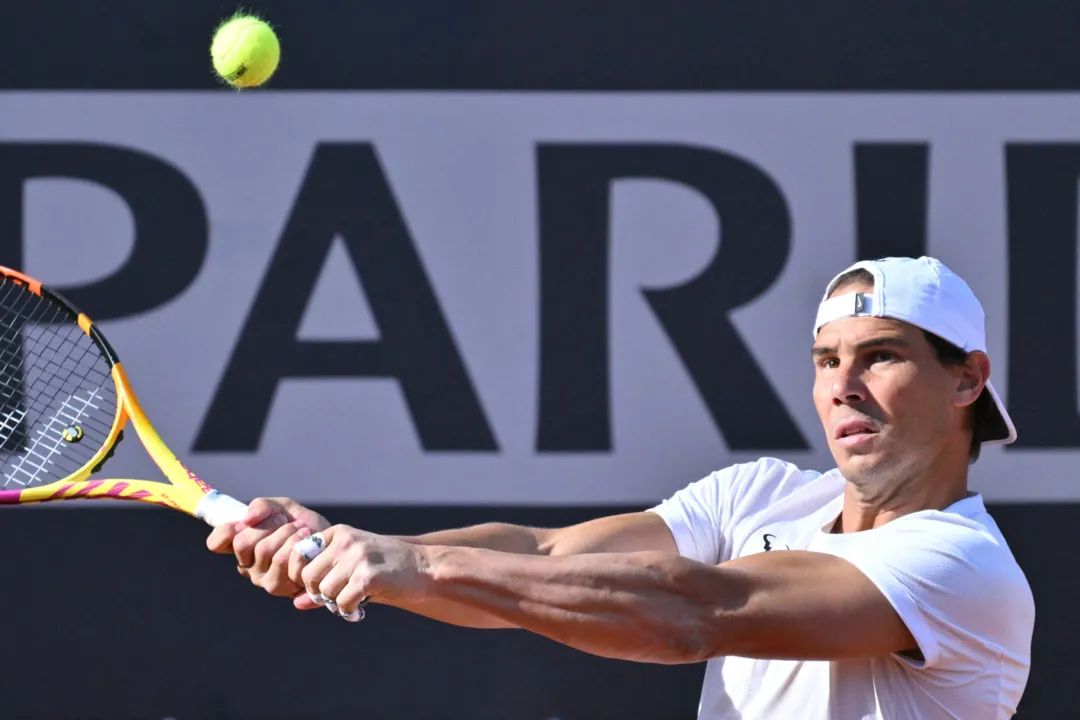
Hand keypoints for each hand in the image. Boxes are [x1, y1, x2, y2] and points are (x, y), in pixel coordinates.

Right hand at [206, 497, 330, 598]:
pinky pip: (283, 562)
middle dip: (269, 525)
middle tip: (286, 522)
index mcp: (242, 547)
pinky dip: (298, 545)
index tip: (249, 520)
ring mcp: (263, 579)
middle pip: (243, 542)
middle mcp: (248, 566)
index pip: (217, 542)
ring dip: (287, 533)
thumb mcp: (283, 508)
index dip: (228, 529)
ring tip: (302, 530)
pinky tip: (308, 541)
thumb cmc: (303, 527)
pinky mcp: (281, 588)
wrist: (332, 544)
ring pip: (264, 551)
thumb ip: (263, 506)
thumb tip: (248, 518)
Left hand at [290, 525, 430, 616]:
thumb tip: (296, 603)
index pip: (299, 555)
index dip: (304, 577)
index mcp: (339, 532)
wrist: (425, 568)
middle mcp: (346, 541)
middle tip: (337, 597)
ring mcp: (357, 557)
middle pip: (308, 576)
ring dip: (336, 603)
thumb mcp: (352, 565)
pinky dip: (349, 610)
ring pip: (325, 591)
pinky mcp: (368, 577)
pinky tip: (361, 608)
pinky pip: (342, 602)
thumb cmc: (387, 567)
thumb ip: (324, 580)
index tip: (321, 586)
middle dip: (319, 592)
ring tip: (352, 601)